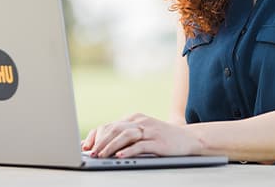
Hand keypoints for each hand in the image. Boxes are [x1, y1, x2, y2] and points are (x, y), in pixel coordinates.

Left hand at [81, 113, 202, 158]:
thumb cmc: (162, 138)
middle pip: (115, 129)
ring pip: (125, 135)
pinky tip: (120, 156)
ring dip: (111, 146)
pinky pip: (140, 145)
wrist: (188, 138)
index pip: (110, 125)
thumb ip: (125, 135)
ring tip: (101, 155)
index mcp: (134, 118)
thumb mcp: (142, 132)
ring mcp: (150, 130)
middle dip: (101, 142)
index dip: (97, 135)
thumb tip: (101, 145)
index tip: (86, 146)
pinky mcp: (158, 141)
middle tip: (91, 153)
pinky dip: (128, 150)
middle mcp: (141, 121)